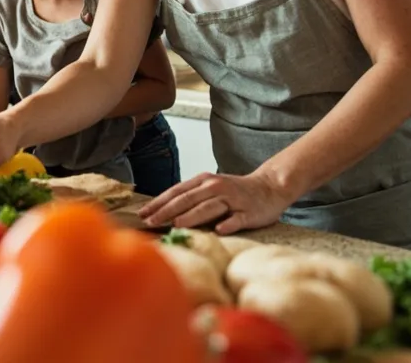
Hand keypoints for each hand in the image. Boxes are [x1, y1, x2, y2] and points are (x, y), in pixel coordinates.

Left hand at [138, 169, 297, 233]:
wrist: (269, 187)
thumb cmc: (234, 192)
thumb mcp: (209, 189)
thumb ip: (189, 199)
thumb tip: (161, 212)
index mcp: (203, 182)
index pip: (176, 192)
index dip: (158, 203)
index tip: (141, 214)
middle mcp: (215, 187)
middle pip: (187, 199)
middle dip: (167, 211)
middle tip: (150, 222)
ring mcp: (233, 200)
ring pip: (209, 207)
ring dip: (192, 216)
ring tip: (176, 224)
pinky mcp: (248, 212)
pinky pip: (237, 218)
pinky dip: (228, 223)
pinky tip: (219, 230)